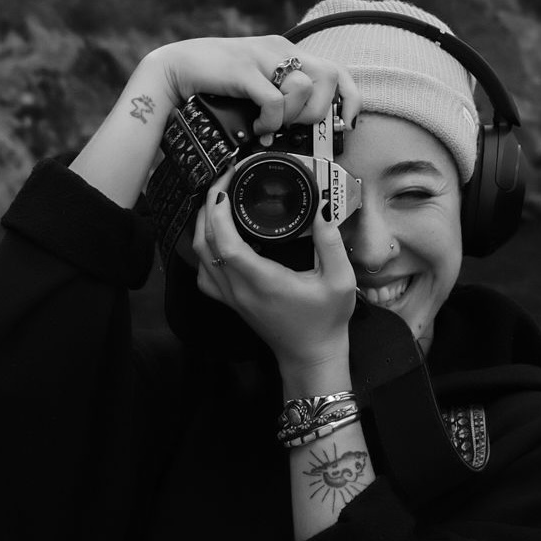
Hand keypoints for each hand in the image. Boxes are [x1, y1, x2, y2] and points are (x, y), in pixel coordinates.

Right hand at [147, 35, 360, 137]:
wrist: (174, 69)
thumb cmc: (214, 82)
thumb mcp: (255, 84)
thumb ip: (277, 96)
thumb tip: (295, 130)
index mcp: (285, 51)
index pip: (335, 69)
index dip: (350, 97)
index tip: (347, 123)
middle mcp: (278, 48)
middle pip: (328, 76)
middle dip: (318, 112)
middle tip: (293, 126)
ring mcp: (260, 57)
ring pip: (304, 88)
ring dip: (291, 116)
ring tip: (269, 125)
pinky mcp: (243, 69)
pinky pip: (273, 99)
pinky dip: (270, 120)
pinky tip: (257, 126)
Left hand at [192, 171, 355, 380]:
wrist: (311, 357)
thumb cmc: (326, 322)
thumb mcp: (341, 281)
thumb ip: (331, 244)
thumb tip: (321, 210)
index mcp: (263, 281)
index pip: (226, 244)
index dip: (219, 213)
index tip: (226, 186)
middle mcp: (240, 289)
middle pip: (206, 245)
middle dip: (209, 208)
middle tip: (223, 183)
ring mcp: (232, 297)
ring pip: (200, 258)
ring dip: (203, 227)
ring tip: (217, 203)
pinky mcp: (231, 302)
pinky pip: (204, 274)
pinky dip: (203, 252)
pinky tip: (216, 240)